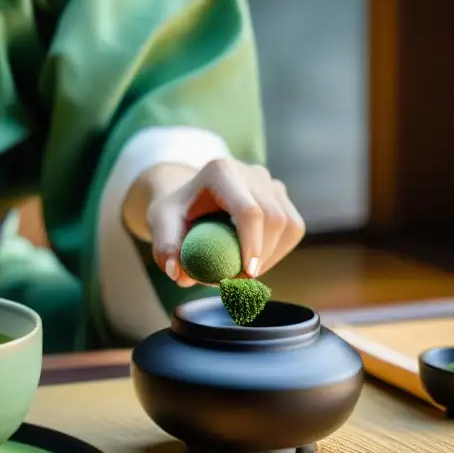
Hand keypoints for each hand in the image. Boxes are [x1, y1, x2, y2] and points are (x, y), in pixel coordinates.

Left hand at [146, 158, 305, 286]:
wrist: (188, 197)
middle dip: (263, 255)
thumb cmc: (175, 211)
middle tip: (241, 281)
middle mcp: (251, 172)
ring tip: (244, 272)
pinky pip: (293, 228)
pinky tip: (254, 260)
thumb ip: (165, 247)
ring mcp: (270, 182)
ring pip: (290, 224)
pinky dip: (278, 250)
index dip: (253, 244)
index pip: (249, 211)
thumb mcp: (161, 223)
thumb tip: (177, 274)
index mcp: (221, 171)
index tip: (247, 273)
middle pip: (274, 218)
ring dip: (272, 255)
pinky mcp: (280, 196)